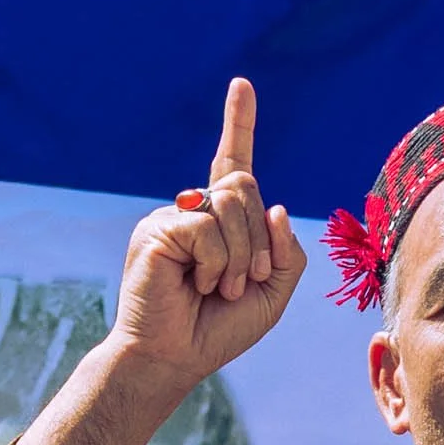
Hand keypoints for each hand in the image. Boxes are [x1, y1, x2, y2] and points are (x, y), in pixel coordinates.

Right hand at [110, 77, 306, 392]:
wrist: (174, 359)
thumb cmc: (218, 330)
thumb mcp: (272, 294)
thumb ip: (286, 252)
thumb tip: (274, 206)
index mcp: (221, 222)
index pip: (233, 164)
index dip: (239, 124)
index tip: (242, 85)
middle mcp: (195, 211)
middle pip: (247, 187)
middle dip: (259, 241)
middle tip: (242, 283)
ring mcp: (173, 218)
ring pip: (232, 202)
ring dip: (240, 256)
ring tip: (218, 289)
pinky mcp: (157, 230)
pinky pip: (206, 228)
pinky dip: (216, 263)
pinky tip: (198, 286)